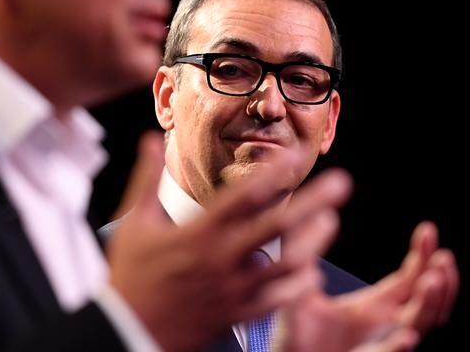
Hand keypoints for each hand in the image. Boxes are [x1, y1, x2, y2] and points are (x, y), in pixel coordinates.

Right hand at [107, 132, 352, 350]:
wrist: (127, 330)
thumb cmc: (131, 276)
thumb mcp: (134, 222)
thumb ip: (147, 178)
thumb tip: (150, 139)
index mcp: (199, 233)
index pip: (243, 197)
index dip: (272, 174)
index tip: (294, 157)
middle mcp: (222, 258)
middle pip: (277, 225)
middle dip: (313, 201)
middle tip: (341, 182)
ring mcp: (233, 288)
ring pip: (285, 263)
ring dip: (313, 241)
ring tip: (331, 221)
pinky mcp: (237, 313)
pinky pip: (277, 299)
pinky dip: (298, 285)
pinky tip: (312, 271)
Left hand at [278, 221, 458, 351]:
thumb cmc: (300, 334)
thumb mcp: (305, 289)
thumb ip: (306, 259)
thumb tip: (305, 224)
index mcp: (376, 306)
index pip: (411, 278)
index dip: (423, 255)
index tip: (428, 230)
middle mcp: (384, 326)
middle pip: (426, 303)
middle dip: (440, 280)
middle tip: (443, 256)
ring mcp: (379, 344)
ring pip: (417, 326)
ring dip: (429, 305)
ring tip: (433, 279)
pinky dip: (398, 348)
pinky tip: (408, 336)